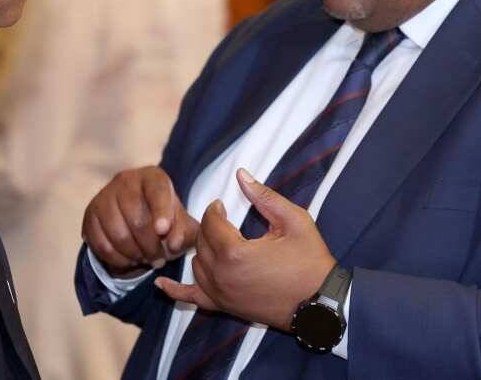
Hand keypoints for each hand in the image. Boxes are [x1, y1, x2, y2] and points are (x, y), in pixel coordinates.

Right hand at [82, 166, 200, 276]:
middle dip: (150, 247)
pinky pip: (101, 244)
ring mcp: (104, 196)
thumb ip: (184, 233)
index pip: (157, 192)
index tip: (163, 230)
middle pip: (136, 219)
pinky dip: (117, 259)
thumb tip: (173, 244)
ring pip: (118, 235)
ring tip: (145, 259)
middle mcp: (126, 181)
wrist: (138, 215)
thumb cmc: (165, 217)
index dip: (160, 211)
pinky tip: (128, 260)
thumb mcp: (182, 224)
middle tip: (159, 260)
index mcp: (152, 177)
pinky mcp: (90, 214)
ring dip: (134, 255)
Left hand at [155, 168, 335, 330]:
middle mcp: (221, 275)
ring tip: (214, 239)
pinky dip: (174, 291)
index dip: (214, 209)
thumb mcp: (293, 220)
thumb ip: (264, 196)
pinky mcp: (224, 307)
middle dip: (208, 228)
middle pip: (200, 242)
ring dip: (201, 250)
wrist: (321, 304)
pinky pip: (191, 298)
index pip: (210, 222)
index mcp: (235, 252)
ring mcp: (221, 294)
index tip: (222, 203)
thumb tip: (240, 174)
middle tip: (221, 219)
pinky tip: (159, 283)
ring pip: (195, 264)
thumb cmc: (310, 261)